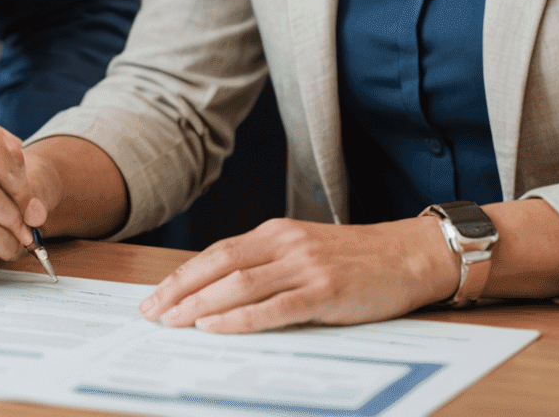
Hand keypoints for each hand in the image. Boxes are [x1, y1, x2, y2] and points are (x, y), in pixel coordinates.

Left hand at [138, 217, 458, 332]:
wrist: (408, 255)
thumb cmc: (357, 260)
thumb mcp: (305, 252)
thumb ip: (269, 266)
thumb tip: (223, 295)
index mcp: (275, 232)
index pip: (217, 254)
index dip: (183, 275)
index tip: (155, 296)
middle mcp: (284, 244)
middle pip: (219, 265)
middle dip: (180, 290)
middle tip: (150, 313)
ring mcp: (304, 266)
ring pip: (239, 284)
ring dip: (200, 304)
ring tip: (173, 322)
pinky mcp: (325, 290)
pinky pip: (274, 306)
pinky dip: (240, 318)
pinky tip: (215, 327)